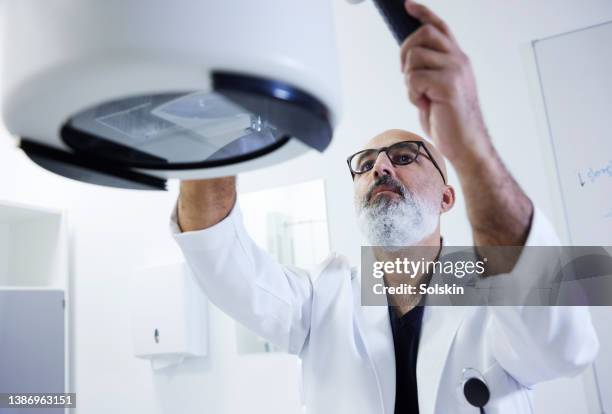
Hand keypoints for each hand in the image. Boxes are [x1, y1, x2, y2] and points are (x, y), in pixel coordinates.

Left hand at [401, 0, 491, 168]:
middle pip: (423, 34)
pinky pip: (413, 78)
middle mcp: (458, 60)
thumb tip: (409, 59)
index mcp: (457, 59)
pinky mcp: (448, 84)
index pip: (440, 26)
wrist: (465, 144)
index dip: (423, 13)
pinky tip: (423, 104)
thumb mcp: (437, 89)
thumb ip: (429, 70)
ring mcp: (455, 70)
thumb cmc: (449, 121)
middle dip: (405, 52)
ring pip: (414, 58)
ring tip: (420, 97)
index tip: (408, 5)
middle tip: (406, 76)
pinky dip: (411, 94)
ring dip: (409, 81)